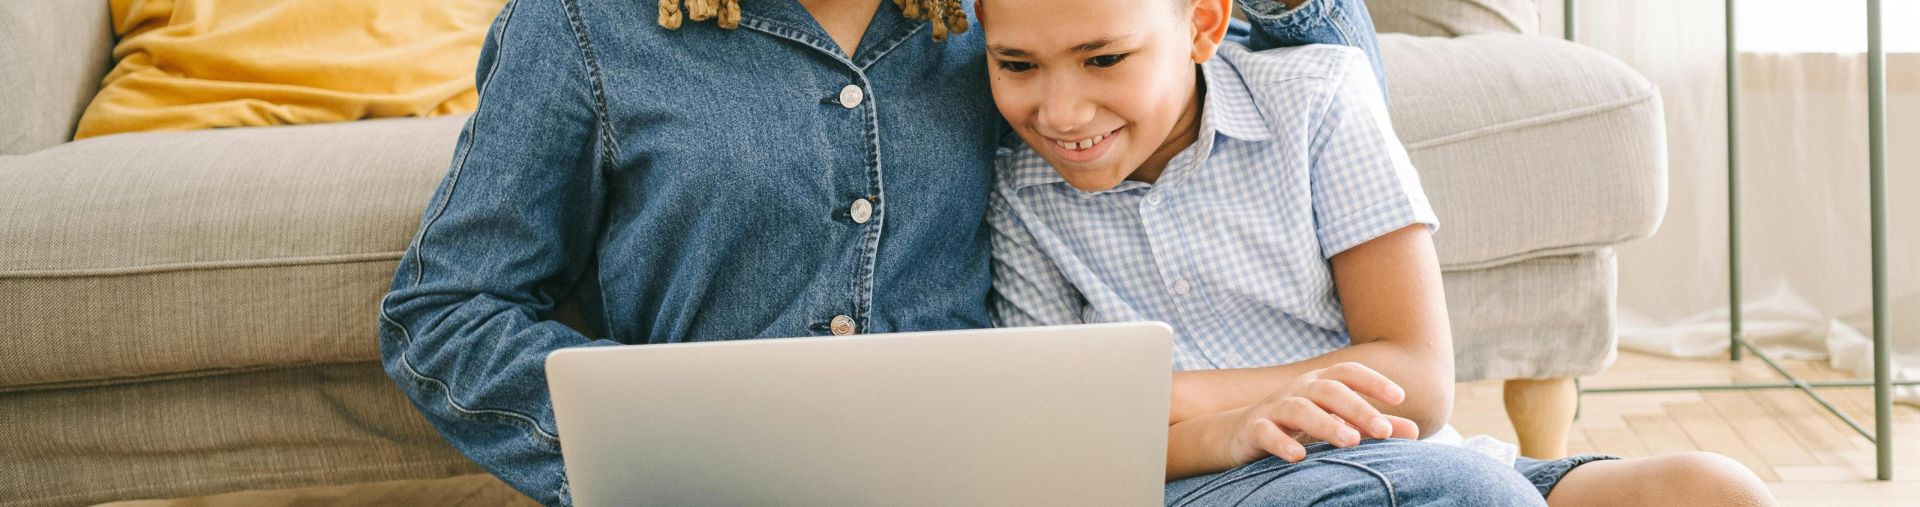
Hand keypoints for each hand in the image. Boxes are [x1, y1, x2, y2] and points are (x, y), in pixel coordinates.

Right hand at [1212, 362, 1418, 465]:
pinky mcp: (1253, 429)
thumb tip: (1415, 430)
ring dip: (1326, 424)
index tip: (1400, 397)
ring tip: (1350, 441)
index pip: (1348, 373)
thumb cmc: (1296, 426)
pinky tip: (1299, 456)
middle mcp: (1298, 391)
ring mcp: (1274, 408)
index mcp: (1319, 384)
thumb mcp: (1336, 423)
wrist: (1240, 434)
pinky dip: (1281, 442)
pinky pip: (1266, 432)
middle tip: (1382, 431)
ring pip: (1299, 409)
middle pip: (1328, 390)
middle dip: (1357, 408)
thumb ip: (1371, 426)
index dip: (1373, 381)